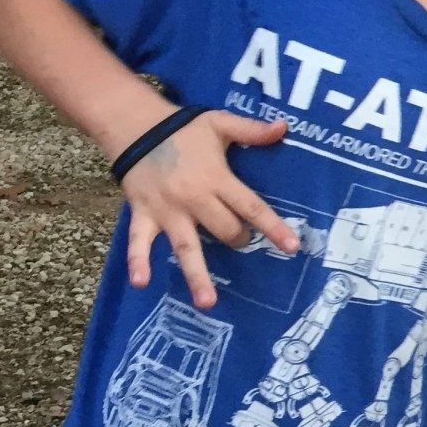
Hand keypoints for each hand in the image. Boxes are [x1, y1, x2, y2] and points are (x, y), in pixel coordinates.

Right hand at [119, 111, 298, 306]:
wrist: (134, 125)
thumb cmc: (182, 128)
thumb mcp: (220, 123)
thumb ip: (251, 131)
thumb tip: (284, 127)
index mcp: (216, 179)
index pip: (251, 207)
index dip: (272, 227)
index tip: (291, 247)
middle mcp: (194, 199)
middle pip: (223, 230)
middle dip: (239, 240)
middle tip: (243, 241)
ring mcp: (167, 210)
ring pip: (186, 247)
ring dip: (196, 275)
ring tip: (208, 302)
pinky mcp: (143, 214)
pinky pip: (138, 242)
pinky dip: (137, 261)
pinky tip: (141, 282)